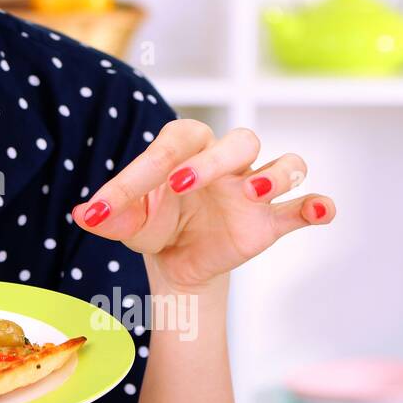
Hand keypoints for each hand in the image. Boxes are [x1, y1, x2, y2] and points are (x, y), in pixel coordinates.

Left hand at [69, 120, 334, 293]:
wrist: (176, 262)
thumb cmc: (151, 226)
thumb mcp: (126, 224)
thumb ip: (108, 216)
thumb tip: (82, 216)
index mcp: (184, 150)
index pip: (170, 147)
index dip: (141, 172)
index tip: (113, 203)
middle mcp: (225, 161)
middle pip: (239, 140)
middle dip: (214, 160)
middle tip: (181, 184)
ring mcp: (252, 189)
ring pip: (284, 162)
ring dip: (275, 174)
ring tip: (255, 190)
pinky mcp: (272, 220)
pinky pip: (305, 205)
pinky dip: (316, 204)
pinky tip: (320, 211)